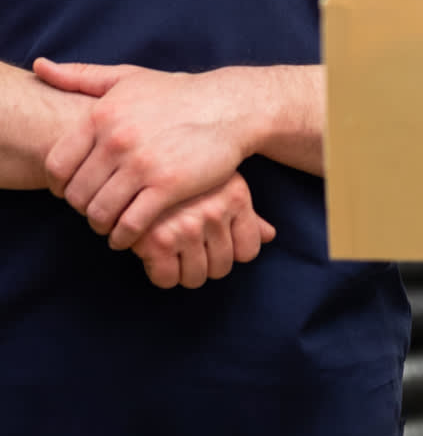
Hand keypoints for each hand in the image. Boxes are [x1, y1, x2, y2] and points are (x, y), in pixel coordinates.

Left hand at [35, 58, 251, 249]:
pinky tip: (130, 234)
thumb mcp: (128, 78)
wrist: (229, 106)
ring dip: (102, 226)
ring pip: (100, 213)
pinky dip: (124, 236)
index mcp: (102, 115)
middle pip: (77, 194)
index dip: (60, 185)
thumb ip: (82, 76)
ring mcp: (142, 164)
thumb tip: (39, 66)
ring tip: (112, 224)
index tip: (74, 190)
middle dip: (83, 208)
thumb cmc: (177, 94)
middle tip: (97, 209)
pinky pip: (130, 224)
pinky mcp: (168, 186)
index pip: (57, 165)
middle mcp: (117, 140)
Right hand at [132, 172, 275, 289]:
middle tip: (187, 244)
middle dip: (205, 262)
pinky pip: (167, 279)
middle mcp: (215, 212)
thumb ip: (246, 213)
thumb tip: (270, 236)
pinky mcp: (157, 241)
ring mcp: (187, 227)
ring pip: (195, 278)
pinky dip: (160, 272)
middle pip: (221, 268)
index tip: (213, 241)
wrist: (140, 156)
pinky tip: (153, 249)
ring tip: (171, 246)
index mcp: (236, 197)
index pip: (248, 251)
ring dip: (182, 270)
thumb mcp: (221, 184)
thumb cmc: (185, 174)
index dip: (231, 251)